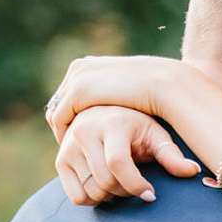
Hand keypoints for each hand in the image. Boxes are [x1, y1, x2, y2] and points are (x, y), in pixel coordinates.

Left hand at [45, 54, 186, 143]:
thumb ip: (117, 99)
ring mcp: (77, 79)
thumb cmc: (157, 92)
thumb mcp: (131, 93)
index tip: (79, 139)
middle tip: (72, 149)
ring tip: (73, 155)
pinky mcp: (79, 91)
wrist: (165, 82)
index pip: (68, 93)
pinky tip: (76, 152)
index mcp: (89, 65)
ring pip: (57, 113)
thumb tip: (117, 110)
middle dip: (64, 126)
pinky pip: (61, 118)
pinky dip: (64, 135)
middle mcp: (79, 69)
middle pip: (59, 102)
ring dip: (63, 133)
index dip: (72, 117)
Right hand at [56, 107, 200, 205]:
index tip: (151, 195)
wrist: (106, 114)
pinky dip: (92, 200)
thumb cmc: (137, 128)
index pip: (117, 163)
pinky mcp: (60, 159)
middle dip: (126, 192)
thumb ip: (171, 155)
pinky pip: (75, 197)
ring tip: (121, 183)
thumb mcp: (156, 136)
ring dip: (111, 197)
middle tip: (137, 188)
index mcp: (111, 122)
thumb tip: (193, 171)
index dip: (135, 185)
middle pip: (105, 182)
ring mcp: (69, 145)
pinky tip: (104, 187)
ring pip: (91, 191)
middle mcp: (85, 130)